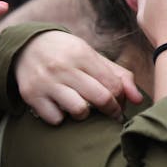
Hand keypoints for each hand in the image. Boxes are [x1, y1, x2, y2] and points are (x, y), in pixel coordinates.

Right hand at [16, 31, 142, 123]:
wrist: (28, 46)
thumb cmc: (69, 55)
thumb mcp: (94, 57)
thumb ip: (120, 76)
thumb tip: (139, 100)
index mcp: (83, 55)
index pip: (113, 85)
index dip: (121, 98)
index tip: (119, 103)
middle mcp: (64, 68)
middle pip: (101, 98)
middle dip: (110, 110)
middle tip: (109, 112)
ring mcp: (46, 82)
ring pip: (79, 110)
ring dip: (85, 114)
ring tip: (82, 107)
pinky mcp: (31, 95)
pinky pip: (55, 119)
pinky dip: (62, 118)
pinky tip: (61, 108)